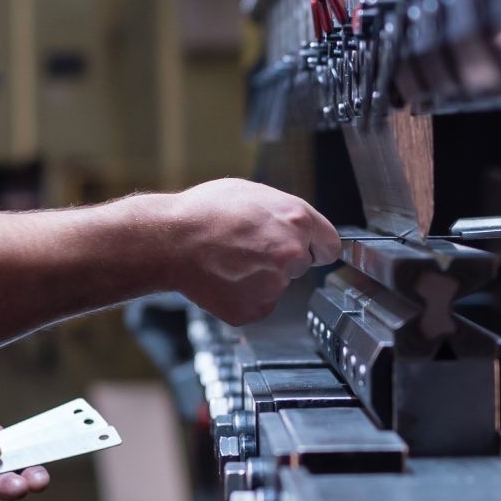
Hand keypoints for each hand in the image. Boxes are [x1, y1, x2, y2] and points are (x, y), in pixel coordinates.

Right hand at [171, 178, 341, 324]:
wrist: (170, 241)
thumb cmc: (204, 212)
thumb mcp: (252, 193)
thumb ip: (284, 212)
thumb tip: (298, 225)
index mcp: (298, 220)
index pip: (331, 245)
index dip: (316, 246)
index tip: (309, 249)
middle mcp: (292, 253)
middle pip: (302, 265)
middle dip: (283, 259)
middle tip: (249, 249)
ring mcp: (275, 284)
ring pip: (278, 284)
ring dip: (261, 277)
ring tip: (230, 260)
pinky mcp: (256, 307)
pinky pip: (258, 302)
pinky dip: (244, 295)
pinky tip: (225, 278)